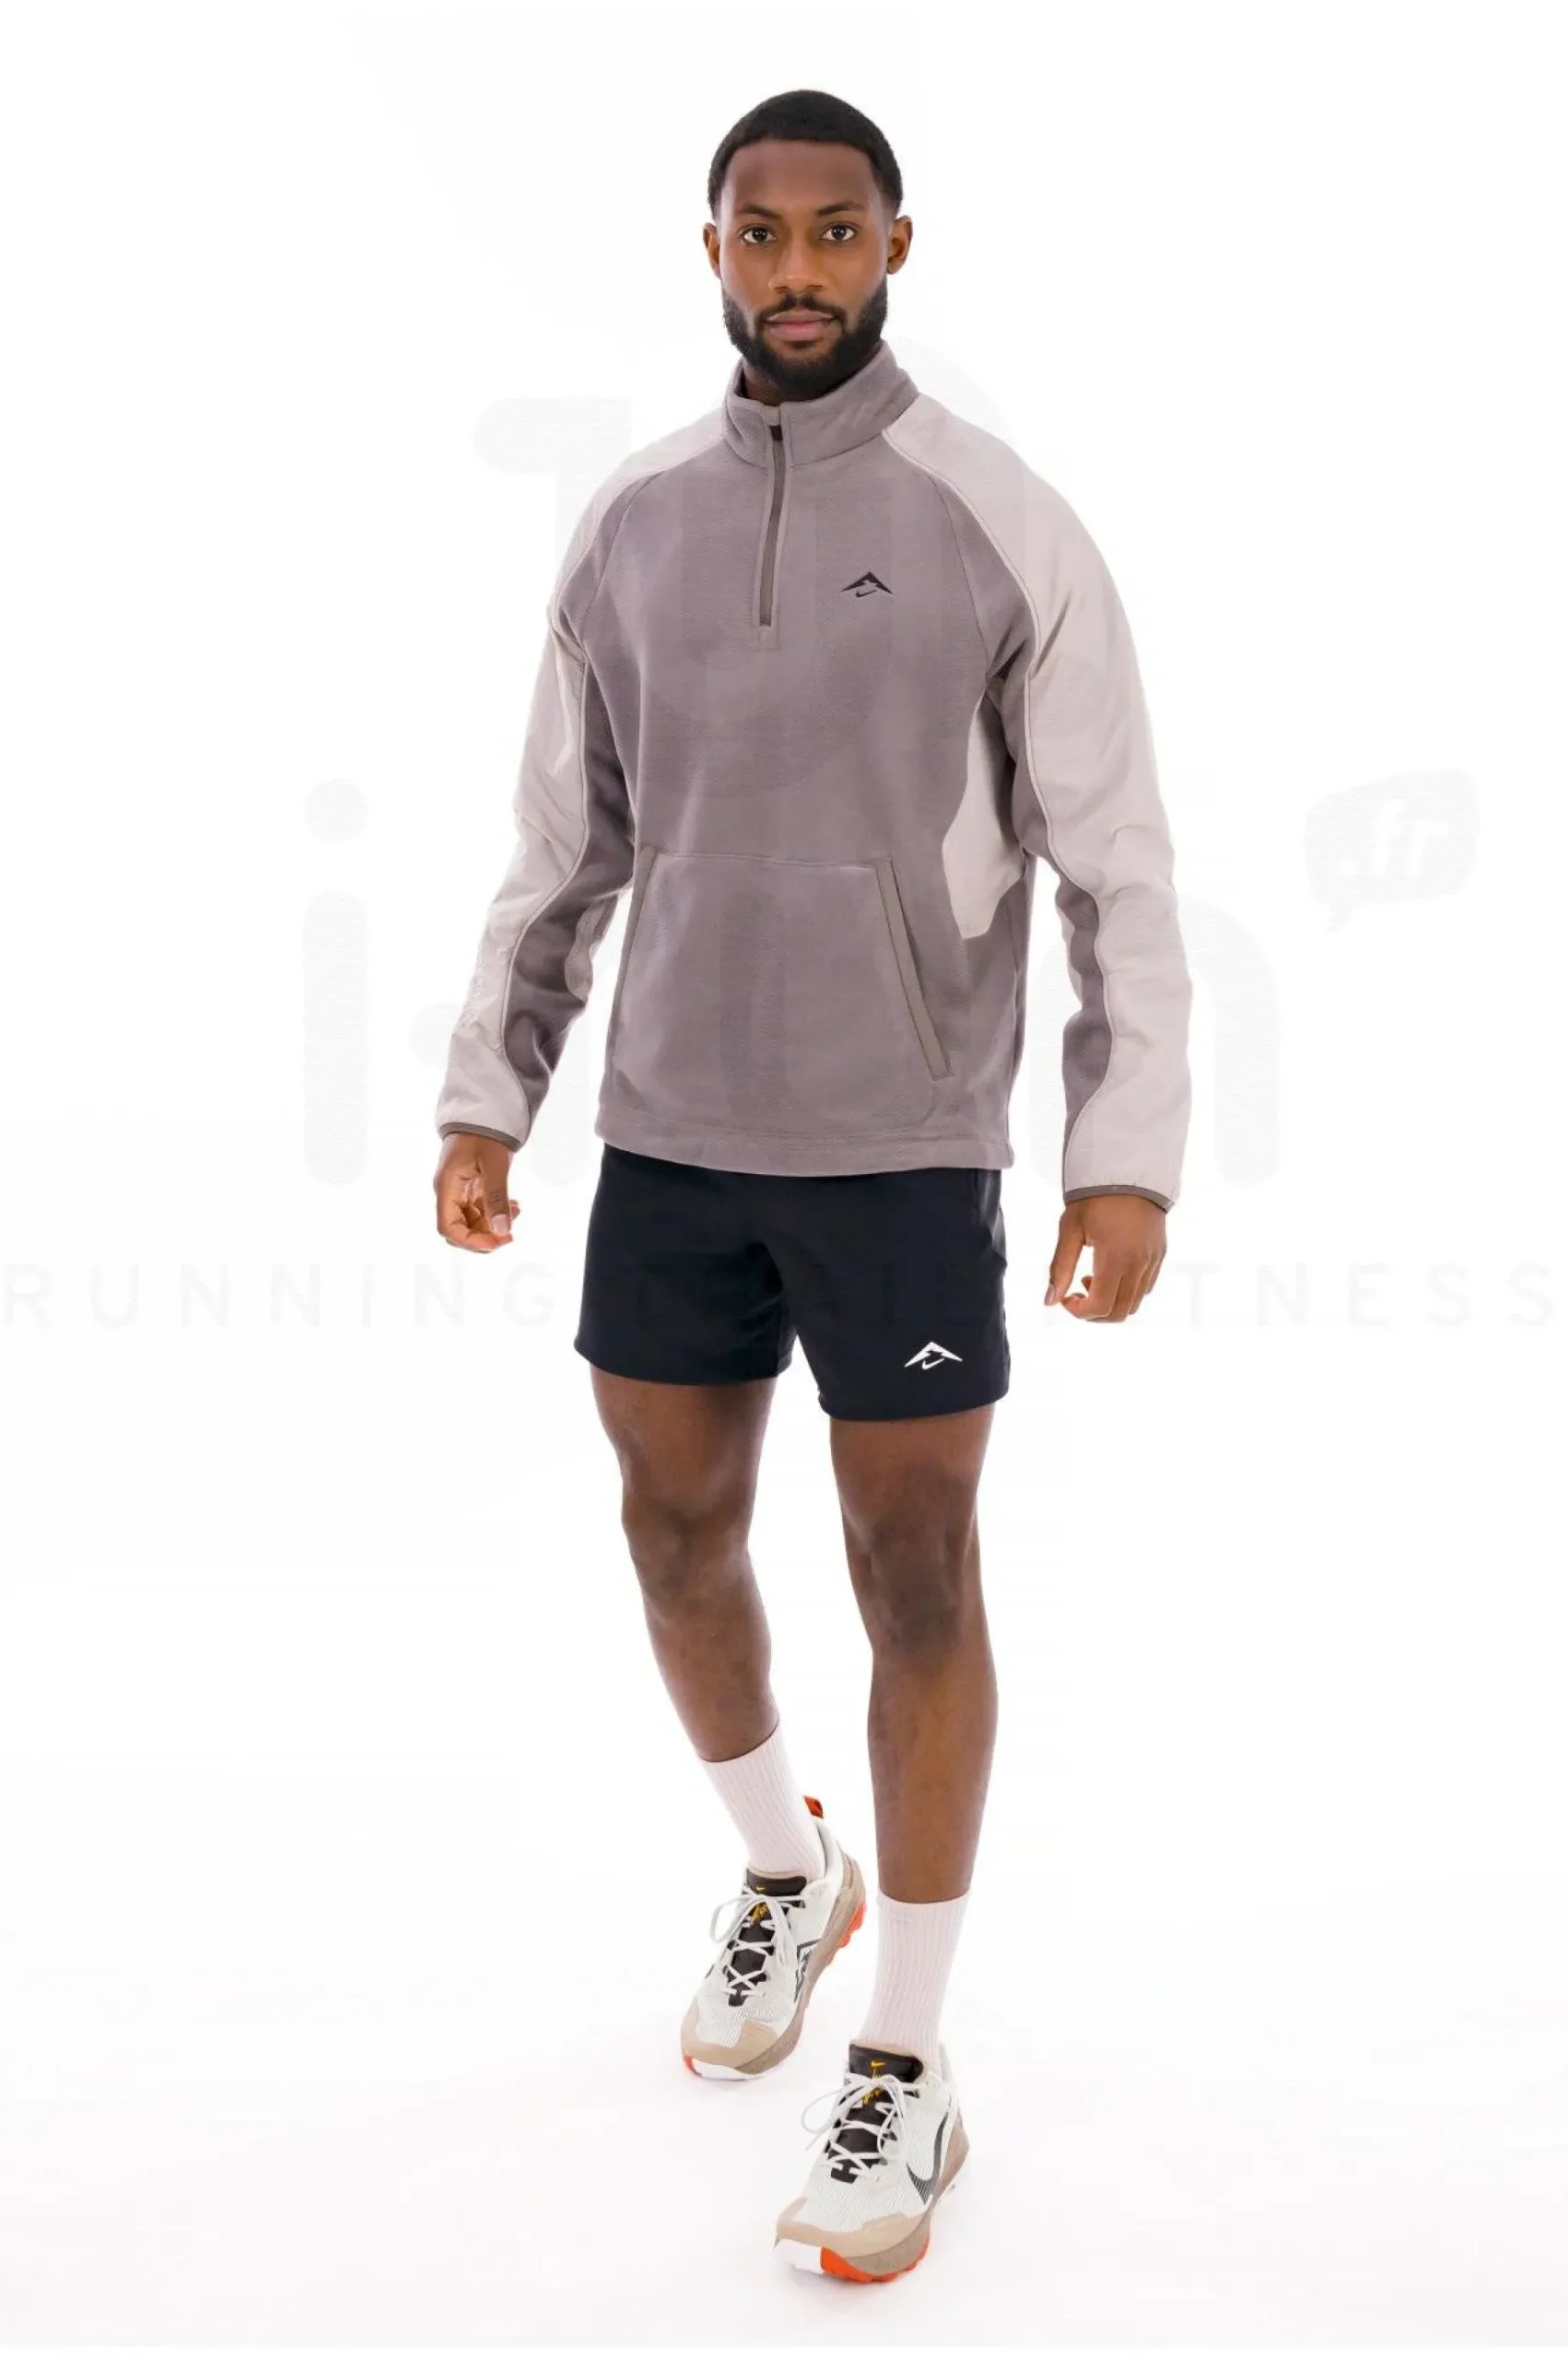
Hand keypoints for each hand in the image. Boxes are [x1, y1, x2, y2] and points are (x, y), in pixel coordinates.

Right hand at [434, 1133, 517, 1252]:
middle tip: (510, 1233)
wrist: (483, 1112)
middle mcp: (449, 1193)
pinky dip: (497, 1214)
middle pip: (459, 1230)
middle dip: (484, 1237)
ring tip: (516, 1210)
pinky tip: (514, 1206)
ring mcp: (459, 1192)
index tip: (498, 1242)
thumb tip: (503, 1231)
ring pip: (472, 1223)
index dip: (472, 1242)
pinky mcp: (470, 1189)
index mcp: (447, 1187)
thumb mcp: (495, 1164)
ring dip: (493, 1225)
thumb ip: (497, 1197)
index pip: (449, 1229)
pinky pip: (480, 1211)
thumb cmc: (484, 1133)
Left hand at [1045, 1195, 1165, 1321]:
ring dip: (1110, 1302)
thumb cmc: (1095, 1196)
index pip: (1100, 1307)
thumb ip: (1060, 1268)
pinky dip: (1126, 1291)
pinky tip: (1110, 1272)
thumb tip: (1049, 1300)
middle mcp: (1139, 1264)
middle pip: (1119, 1313)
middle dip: (1094, 1313)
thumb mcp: (1070, 1229)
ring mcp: (1153, 1261)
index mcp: (1116, 1258)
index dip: (1079, 1312)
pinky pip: (1145, 1288)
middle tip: (1076, 1294)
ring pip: (1134, 1304)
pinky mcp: (1160, 1255)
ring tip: (1092, 1278)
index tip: (1065, 1298)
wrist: (1128, 1171)